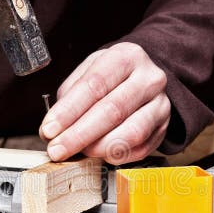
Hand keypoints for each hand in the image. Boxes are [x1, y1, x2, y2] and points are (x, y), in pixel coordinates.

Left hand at [39, 42, 170, 164]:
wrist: (144, 78)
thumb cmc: (112, 76)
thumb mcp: (88, 71)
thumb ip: (69, 96)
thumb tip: (52, 128)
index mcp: (126, 57)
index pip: (94, 85)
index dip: (68, 111)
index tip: (49, 130)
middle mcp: (149, 78)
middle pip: (112, 110)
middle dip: (79, 135)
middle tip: (58, 149)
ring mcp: (161, 104)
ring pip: (131, 132)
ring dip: (99, 148)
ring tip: (80, 152)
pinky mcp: (164, 127)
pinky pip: (140, 149)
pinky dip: (116, 156)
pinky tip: (100, 154)